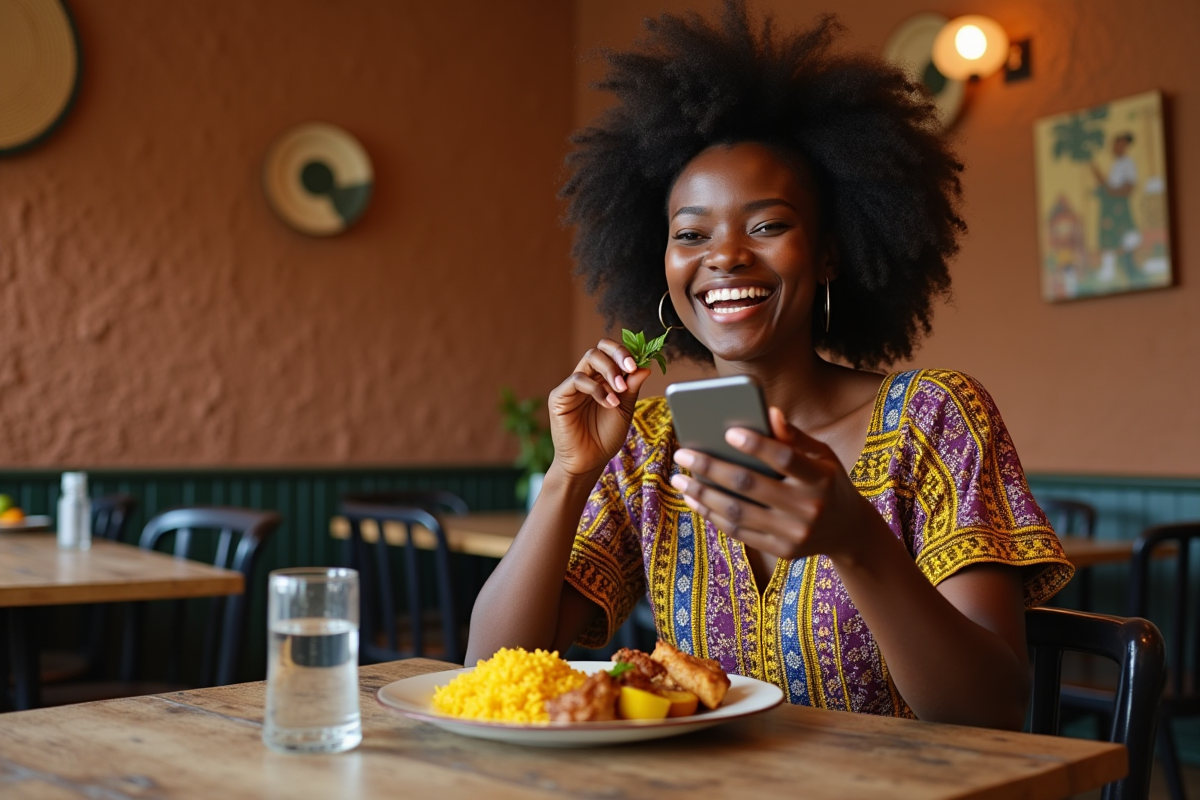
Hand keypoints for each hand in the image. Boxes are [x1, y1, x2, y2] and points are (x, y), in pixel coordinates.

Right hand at [547, 339, 650, 478]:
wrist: (589, 462)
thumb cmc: (605, 437)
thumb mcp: (625, 410)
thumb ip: (631, 388)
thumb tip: (645, 367)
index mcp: (601, 379)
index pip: (609, 352)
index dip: (624, 353)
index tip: (636, 365)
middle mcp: (586, 378)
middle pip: (599, 350)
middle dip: (618, 355)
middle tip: (630, 369)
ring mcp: (572, 386)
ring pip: (589, 359)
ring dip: (609, 371)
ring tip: (620, 393)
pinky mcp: (559, 397)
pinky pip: (577, 380)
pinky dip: (596, 388)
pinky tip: (609, 403)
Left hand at [669, 407, 878, 560]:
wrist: (848, 530)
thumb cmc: (828, 481)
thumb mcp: (822, 456)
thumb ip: (794, 436)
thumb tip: (769, 411)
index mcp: (821, 478)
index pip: (785, 459)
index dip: (757, 445)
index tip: (728, 432)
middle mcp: (809, 508)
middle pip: (750, 485)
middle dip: (711, 468)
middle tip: (683, 454)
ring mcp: (794, 533)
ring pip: (738, 512)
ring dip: (703, 494)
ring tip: (679, 478)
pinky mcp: (782, 550)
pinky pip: (739, 532)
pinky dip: (712, 515)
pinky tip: (694, 499)